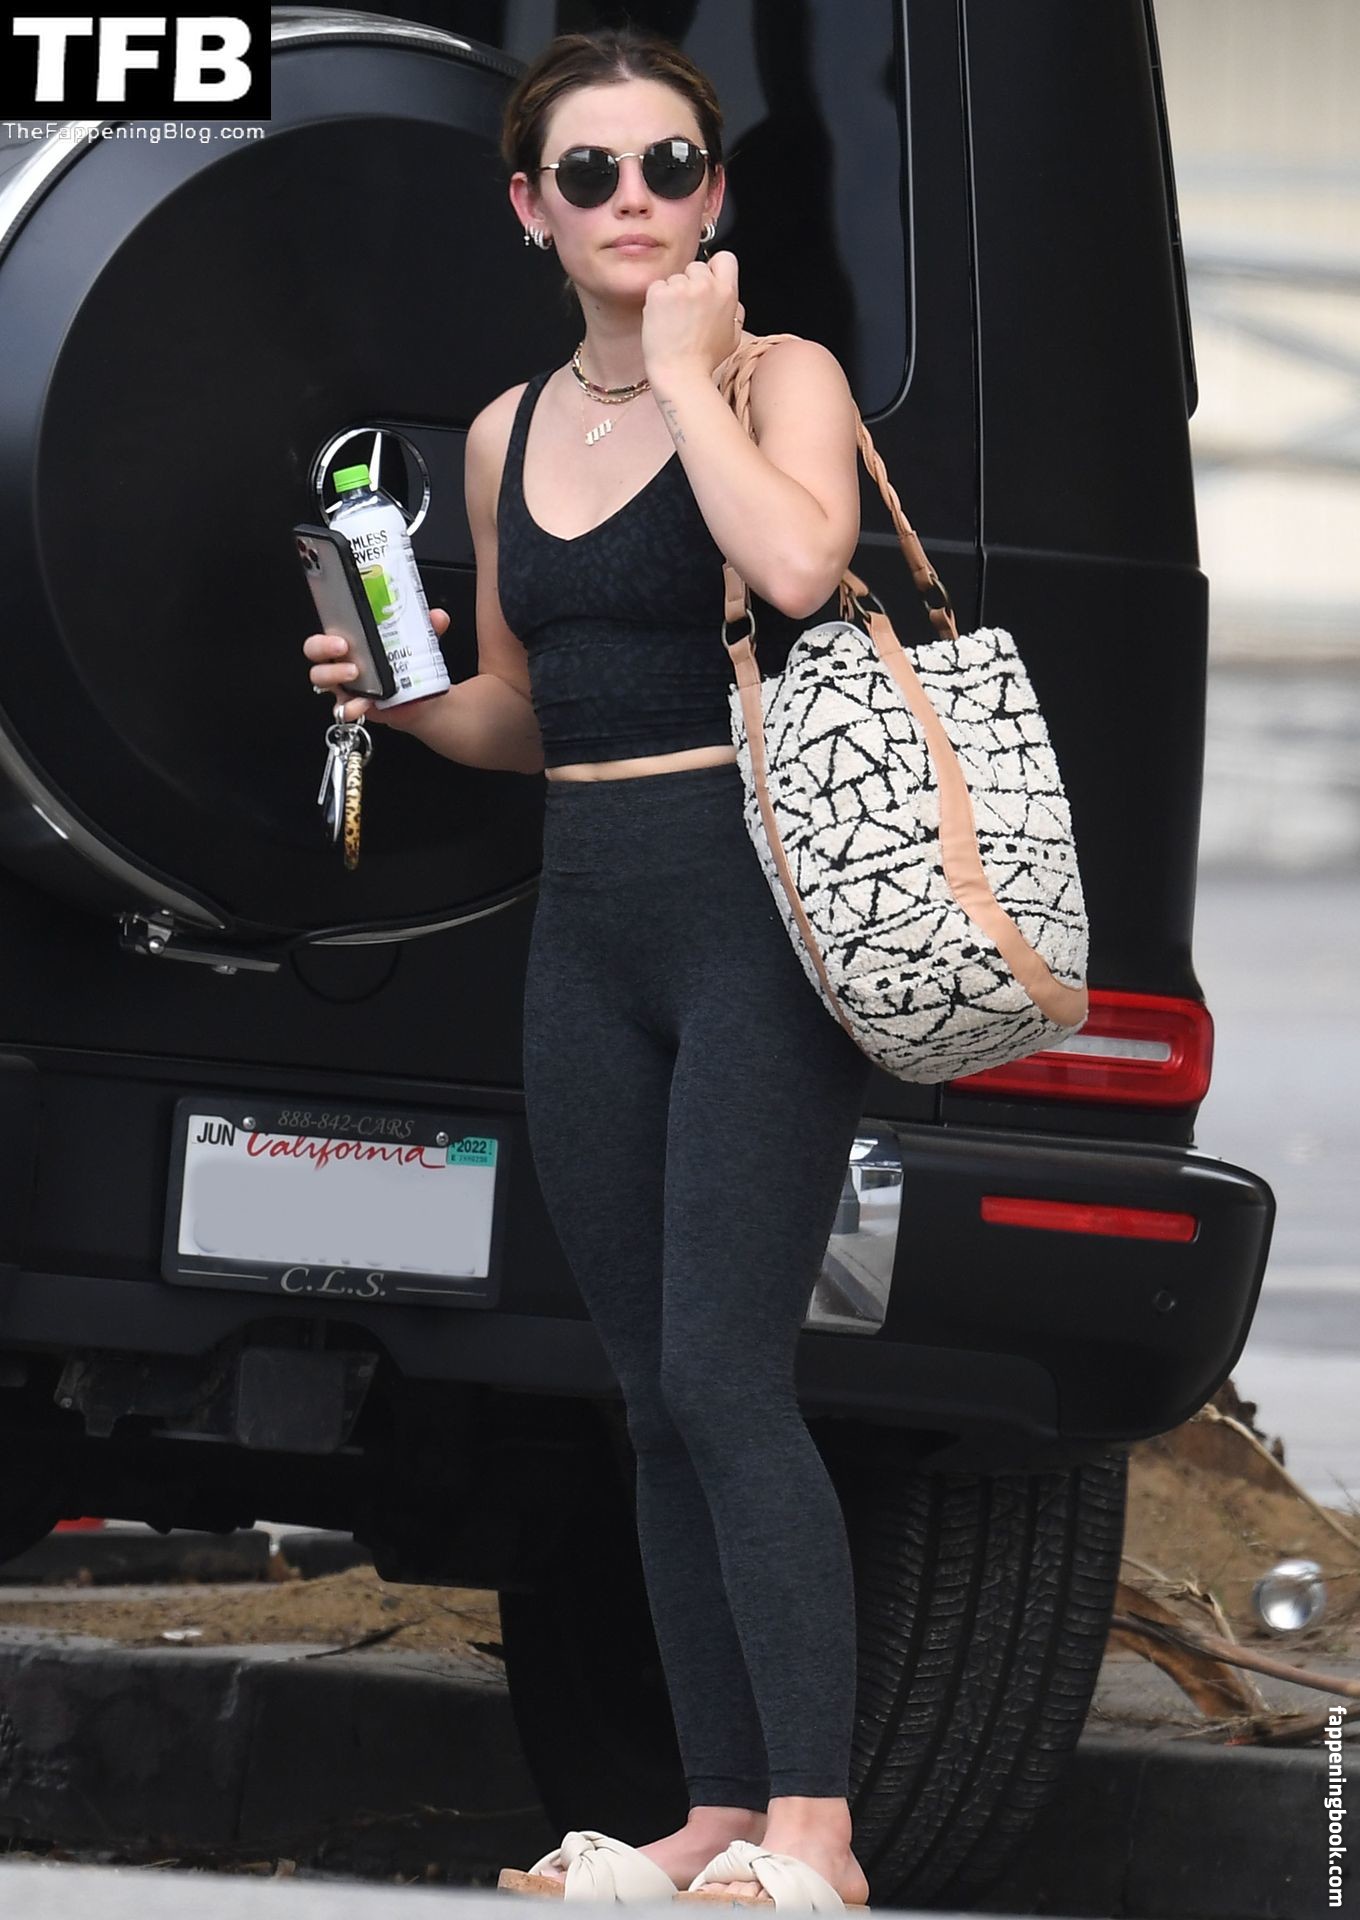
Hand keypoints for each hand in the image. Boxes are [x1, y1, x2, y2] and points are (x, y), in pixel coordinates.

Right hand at [302, 607, 451, 726]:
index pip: (327, 627)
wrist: (421, 698)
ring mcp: (344, 684)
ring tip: (355, 673)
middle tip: (343, 647)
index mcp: (352, 638)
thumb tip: (438, 617)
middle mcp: (342, 659)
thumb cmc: (409, 664)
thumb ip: (428, 628)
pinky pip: (341, 708)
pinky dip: (350, 707)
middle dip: (323, 647)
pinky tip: (363, 704)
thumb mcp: (419, 642)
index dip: (326, 625)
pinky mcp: (352, 705)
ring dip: (334, 674)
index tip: (341, 630)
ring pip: (321, 678)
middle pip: (314, 650)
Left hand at [641, 249, 744, 384]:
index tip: (707, 282)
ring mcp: (681, 288)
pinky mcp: (659, 294)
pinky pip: (656, 287)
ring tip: (674, 321)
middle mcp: (706, 285)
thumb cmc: (705, 359)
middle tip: (686, 310)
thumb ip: (734, 310)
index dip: (714, 268)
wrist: (680, 374)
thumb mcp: (733, 335)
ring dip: (672, 295)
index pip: (725, 258)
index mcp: (727, 293)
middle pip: (695, 267)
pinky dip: (656, 301)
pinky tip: (662, 321)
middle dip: (689, 283)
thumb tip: (731, 298)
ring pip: (674, 278)